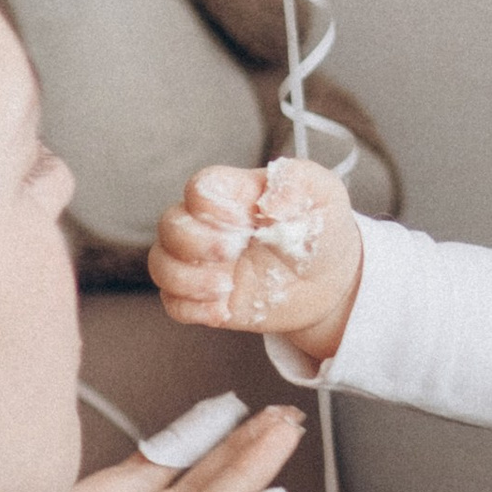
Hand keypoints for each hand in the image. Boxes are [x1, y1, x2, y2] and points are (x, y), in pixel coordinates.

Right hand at [151, 158, 362, 358]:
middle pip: (169, 224)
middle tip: (232, 251)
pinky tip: (224, 309)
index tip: (245, 218)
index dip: (210, 203)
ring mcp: (203, 264)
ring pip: (161, 265)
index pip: (198, 188)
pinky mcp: (205, 298)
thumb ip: (299, 182)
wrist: (331, 281)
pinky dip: (192, 308)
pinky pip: (173, 303)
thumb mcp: (323, 193)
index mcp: (232, 194)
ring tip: (227, 285)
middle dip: (194, 241)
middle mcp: (209, 226)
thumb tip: (270, 200)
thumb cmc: (320, 228)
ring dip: (188, 278)